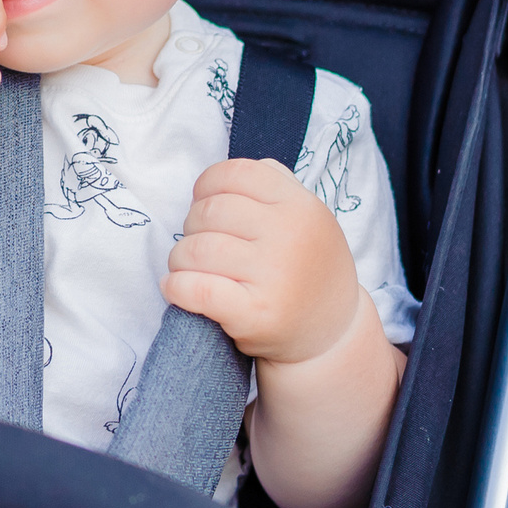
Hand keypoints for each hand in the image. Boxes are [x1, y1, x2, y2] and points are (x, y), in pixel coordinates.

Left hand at [164, 159, 366, 365]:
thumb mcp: (308, 218)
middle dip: (192, 226)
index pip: (235, 174)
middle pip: (210, 211)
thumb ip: (275, 186)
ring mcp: (274, 276)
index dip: (207, 185)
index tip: (205, 203)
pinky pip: (196, 289)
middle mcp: (290, 236)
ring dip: (179, 259)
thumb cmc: (307, 268)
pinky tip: (177, 288)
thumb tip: (227, 174)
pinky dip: (175, 287)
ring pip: (195, 249)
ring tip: (189, 269)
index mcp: (301, 206)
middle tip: (200, 245)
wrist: (331, 334)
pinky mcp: (255, 315)